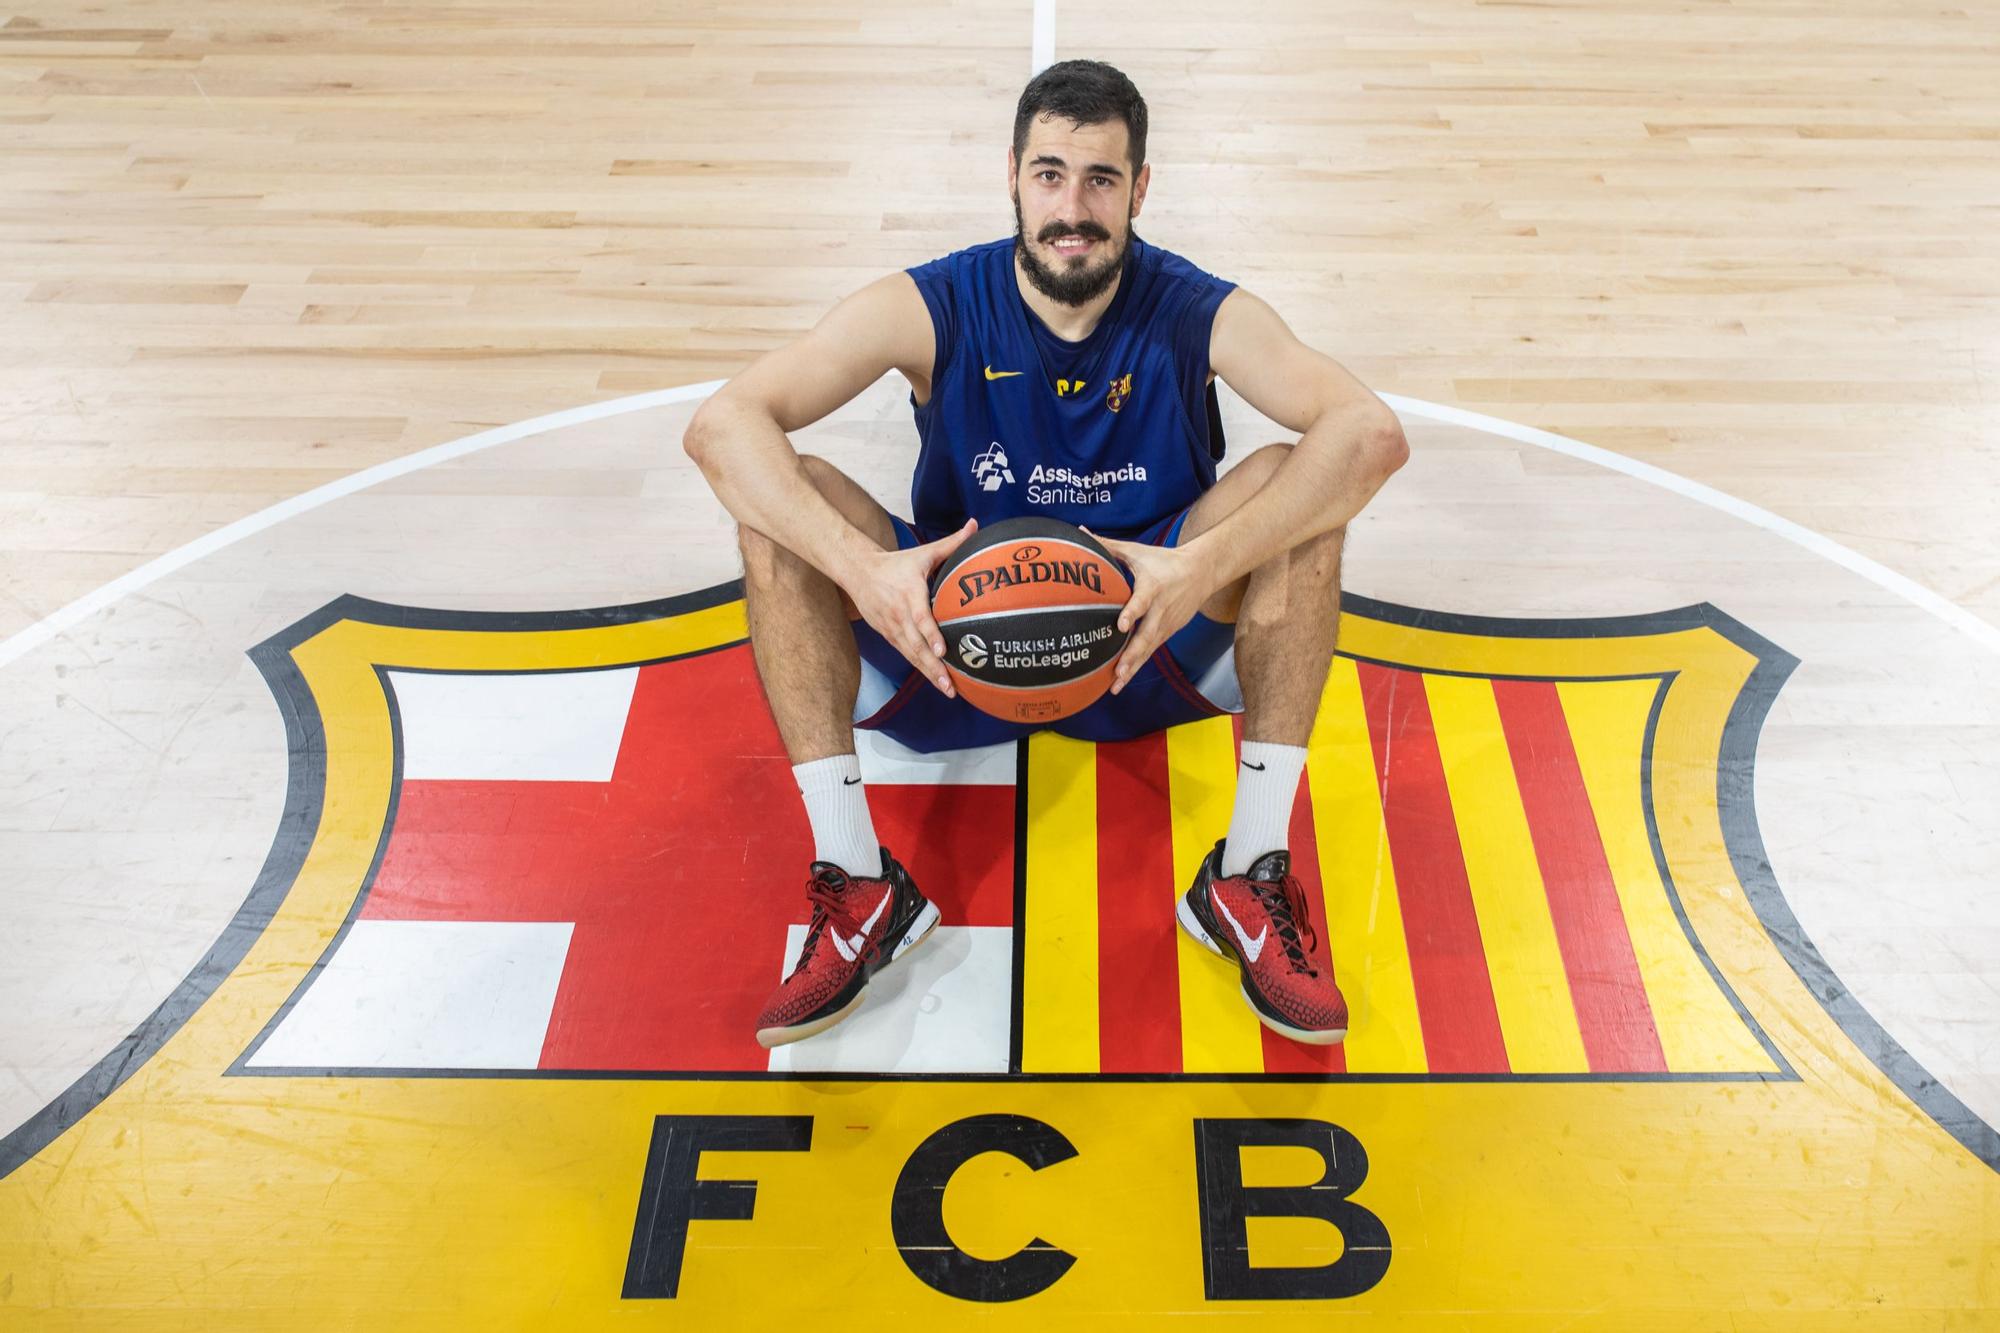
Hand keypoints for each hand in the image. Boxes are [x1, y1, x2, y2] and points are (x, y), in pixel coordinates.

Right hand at [842, 519, 977, 695]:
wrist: (858, 572)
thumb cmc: (896, 563)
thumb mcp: (923, 552)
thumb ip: (952, 542)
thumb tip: (976, 525)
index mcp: (909, 594)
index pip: (921, 618)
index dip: (931, 635)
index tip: (943, 650)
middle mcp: (899, 614)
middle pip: (917, 645)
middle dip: (934, 667)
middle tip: (951, 685)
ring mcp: (892, 628)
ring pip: (911, 655)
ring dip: (929, 673)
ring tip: (948, 690)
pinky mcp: (888, 635)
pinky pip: (906, 654)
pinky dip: (920, 668)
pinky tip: (935, 681)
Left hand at [1083, 528, 1216, 694]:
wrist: (1201, 572)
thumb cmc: (1164, 560)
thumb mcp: (1137, 551)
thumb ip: (1108, 545)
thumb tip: (1081, 532)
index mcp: (1153, 587)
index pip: (1141, 602)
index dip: (1132, 614)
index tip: (1120, 626)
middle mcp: (1161, 610)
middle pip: (1146, 636)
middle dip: (1131, 655)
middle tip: (1117, 671)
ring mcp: (1165, 624)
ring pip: (1148, 650)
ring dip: (1132, 668)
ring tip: (1116, 685)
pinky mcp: (1167, 633)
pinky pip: (1149, 652)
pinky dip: (1137, 666)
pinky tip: (1121, 681)